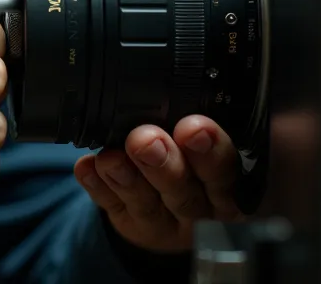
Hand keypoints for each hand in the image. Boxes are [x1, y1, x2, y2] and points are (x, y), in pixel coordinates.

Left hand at [73, 115, 247, 253]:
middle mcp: (202, 208)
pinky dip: (99, 187)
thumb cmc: (205, 163)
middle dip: (165, 165)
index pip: (230, 172)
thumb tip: (198, 93)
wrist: (183, 210)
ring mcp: (166, 222)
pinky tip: (88, 168)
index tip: (195, 127)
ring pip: (148, 204)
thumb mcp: (217, 144)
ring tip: (110, 157)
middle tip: (146, 140)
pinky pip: (113, 208)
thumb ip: (210, 127)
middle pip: (186, 193)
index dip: (213, 152)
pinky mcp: (133, 226)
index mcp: (232, 186)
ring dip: (128, 179)